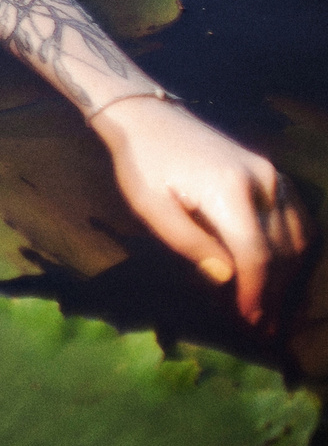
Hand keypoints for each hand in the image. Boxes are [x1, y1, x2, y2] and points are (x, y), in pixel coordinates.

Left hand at [94, 95, 310, 327]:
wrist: (152, 119)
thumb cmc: (143, 165)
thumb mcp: (152, 206)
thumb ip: (189, 243)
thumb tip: (227, 278)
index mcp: (230, 191)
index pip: (256, 255)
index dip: (255, 293)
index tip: (250, 321)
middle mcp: (263, 182)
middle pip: (281, 251)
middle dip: (273, 293)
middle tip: (262, 327)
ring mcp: (275, 175)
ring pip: (298, 237)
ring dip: (287, 276)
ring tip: (270, 307)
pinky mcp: (276, 173)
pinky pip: (300, 218)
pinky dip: (296, 249)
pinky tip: (283, 271)